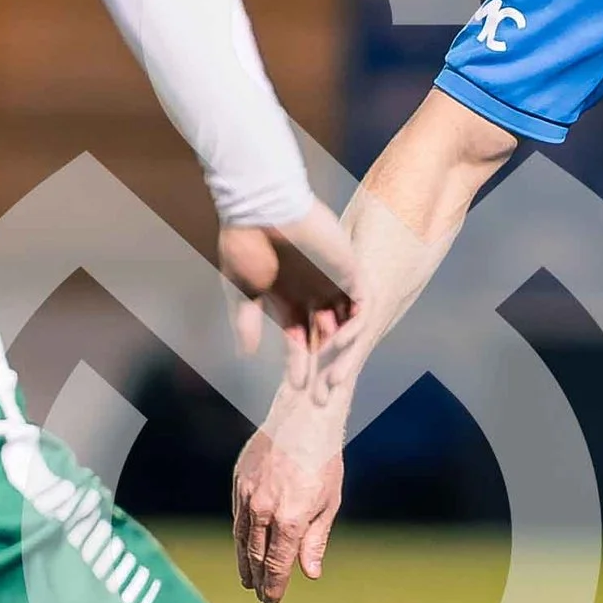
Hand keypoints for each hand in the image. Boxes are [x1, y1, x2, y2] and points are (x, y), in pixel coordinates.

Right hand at [217, 201, 355, 371]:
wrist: (261, 206)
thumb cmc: (246, 243)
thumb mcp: (242, 290)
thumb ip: (246, 321)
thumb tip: (247, 352)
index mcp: (287, 298)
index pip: (298, 338)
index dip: (298, 363)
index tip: (297, 387)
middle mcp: (312, 293)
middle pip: (324, 338)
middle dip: (323, 367)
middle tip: (321, 396)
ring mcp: (332, 282)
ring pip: (345, 326)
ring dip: (342, 353)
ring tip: (334, 378)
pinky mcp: (349, 270)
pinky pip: (361, 306)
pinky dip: (353, 327)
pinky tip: (338, 343)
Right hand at [232, 423, 344, 602]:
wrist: (303, 419)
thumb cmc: (323, 461)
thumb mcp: (328, 503)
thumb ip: (316, 541)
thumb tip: (310, 573)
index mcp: (290, 519)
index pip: (277, 564)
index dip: (273, 586)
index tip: (271, 600)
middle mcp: (264, 510)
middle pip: (256, 555)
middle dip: (258, 579)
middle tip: (259, 595)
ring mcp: (248, 495)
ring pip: (241, 537)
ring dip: (244, 561)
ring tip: (246, 577)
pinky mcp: (239, 481)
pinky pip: (237, 515)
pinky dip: (240, 534)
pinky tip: (243, 544)